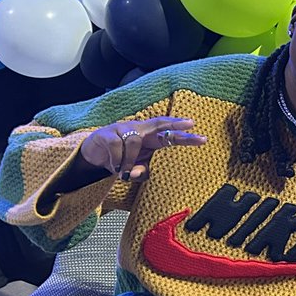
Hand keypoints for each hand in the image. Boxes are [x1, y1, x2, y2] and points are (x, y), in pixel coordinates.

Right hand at [79, 116, 205, 182]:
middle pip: (159, 123)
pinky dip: (117, 159)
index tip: (202, 138)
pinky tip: (114, 166)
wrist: (93, 156)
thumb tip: (134, 173)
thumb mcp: (134, 169)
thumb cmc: (120, 160)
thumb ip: (140, 172)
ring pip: (134, 141)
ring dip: (130, 159)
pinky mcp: (106, 133)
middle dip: (175, 123)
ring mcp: (122, 129)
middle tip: (190, 124)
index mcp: (150, 138)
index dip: (184, 135)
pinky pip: (116, 144)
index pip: (169, 134)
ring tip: (123, 172)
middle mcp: (139, 129)